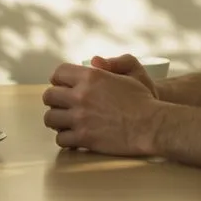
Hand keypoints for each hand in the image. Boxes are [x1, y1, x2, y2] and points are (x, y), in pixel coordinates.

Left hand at [43, 63, 163, 156]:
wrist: (151, 125)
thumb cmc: (143, 99)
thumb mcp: (132, 72)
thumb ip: (112, 63)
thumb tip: (94, 61)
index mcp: (91, 76)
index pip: (58, 73)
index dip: (58, 79)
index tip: (62, 86)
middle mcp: (81, 95)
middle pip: (49, 96)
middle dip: (54, 100)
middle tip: (63, 105)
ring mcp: (80, 118)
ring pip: (50, 119)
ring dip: (56, 120)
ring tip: (65, 122)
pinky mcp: (83, 138)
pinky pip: (61, 139)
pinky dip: (66, 138)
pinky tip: (73, 136)